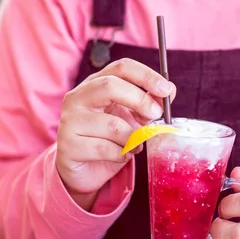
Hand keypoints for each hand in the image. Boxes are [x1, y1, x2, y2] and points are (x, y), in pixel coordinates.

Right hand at [56, 58, 175, 210]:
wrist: (84, 170)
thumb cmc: (108, 139)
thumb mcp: (131, 118)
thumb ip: (147, 103)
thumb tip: (170, 90)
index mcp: (94, 84)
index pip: (120, 68)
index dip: (146, 76)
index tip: (166, 89)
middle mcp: (78, 98)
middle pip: (110, 86)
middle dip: (139, 100)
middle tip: (156, 115)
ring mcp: (70, 121)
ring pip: (111, 124)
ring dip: (132, 137)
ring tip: (136, 145)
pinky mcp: (69, 146)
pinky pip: (105, 149)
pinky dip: (121, 154)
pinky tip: (121, 155)